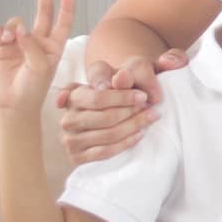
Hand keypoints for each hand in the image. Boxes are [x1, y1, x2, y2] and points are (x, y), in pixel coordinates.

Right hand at [0, 0, 75, 117]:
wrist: (13, 104)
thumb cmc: (33, 88)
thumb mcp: (40, 67)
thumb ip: (32, 46)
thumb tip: (20, 28)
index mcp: (54, 46)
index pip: (63, 23)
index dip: (66, 8)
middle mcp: (38, 42)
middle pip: (43, 14)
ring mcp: (20, 44)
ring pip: (17, 23)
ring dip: (13, 27)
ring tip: (9, 40)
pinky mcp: (3, 48)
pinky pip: (1, 31)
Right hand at [54, 50, 182, 165]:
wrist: (115, 118)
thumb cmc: (129, 92)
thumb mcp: (140, 74)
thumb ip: (148, 66)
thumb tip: (151, 68)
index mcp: (77, 89)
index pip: (94, 94)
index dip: (121, 94)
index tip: (143, 97)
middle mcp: (70, 110)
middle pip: (103, 113)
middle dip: (130, 111)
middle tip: (151, 109)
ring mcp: (70, 133)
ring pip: (106, 132)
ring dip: (132, 126)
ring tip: (150, 119)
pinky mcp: (76, 154)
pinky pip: (103, 151)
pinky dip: (124, 144)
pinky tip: (139, 135)